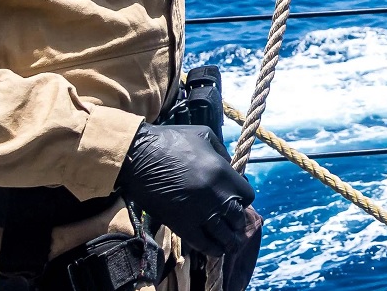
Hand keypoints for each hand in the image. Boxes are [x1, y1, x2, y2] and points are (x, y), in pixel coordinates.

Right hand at [116, 124, 257, 259]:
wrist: (138, 156)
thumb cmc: (171, 140)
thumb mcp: (205, 136)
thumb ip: (222, 153)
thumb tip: (231, 167)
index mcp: (223, 174)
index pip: (247, 196)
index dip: (244, 199)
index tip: (237, 200)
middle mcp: (215, 196)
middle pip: (237, 218)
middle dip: (238, 221)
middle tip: (235, 225)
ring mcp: (199, 213)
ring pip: (223, 234)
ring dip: (229, 240)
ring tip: (231, 244)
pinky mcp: (181, 224)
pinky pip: (202, 243)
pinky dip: (211, 249)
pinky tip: (216, 251)